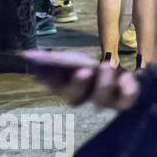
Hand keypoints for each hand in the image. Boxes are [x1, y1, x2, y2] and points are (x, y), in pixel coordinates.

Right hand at [22, 50, 139, 109]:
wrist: (118, 72)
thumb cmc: (89, 66)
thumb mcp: (73, 59)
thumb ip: (54, 59)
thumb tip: (28, 55)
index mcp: (67, 88)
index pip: (56, 88)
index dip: (51, 82)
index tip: (47, 71)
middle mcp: (84, 98)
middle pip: (77, 98)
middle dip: (78, 85)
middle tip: (83, 70)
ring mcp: (105, 101)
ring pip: (102, 101)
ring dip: (102, 85)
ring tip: (104, 66)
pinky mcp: (124, 99)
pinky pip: (127, 100)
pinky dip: (128, 90)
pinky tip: (128, 77)